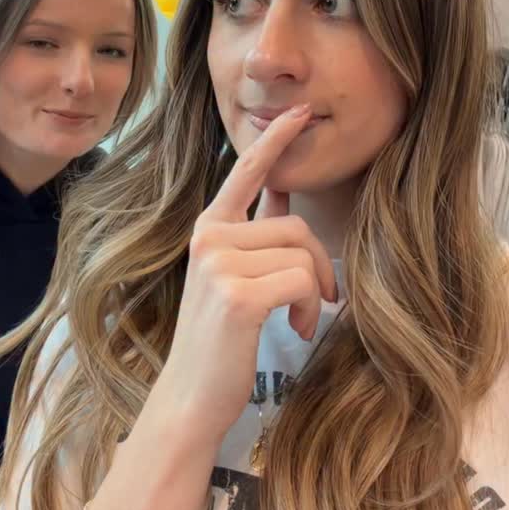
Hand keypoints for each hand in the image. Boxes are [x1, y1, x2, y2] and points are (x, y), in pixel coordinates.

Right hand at [155, 105, 335, 447]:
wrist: (191, 398)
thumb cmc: (219, 340)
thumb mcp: (233, 275)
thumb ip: (257, 231)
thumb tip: (285, 188)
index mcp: (209, 228)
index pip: (247, 171)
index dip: (276, 139)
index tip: (299, 111)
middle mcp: (209, 237)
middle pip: (295, 226)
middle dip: (318, 265)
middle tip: (316, 301)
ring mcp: (219, 263)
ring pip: (302, 254)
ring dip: (315, 293)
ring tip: (298, 320)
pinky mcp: (236, 294)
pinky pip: (301, 281)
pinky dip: (310, 309)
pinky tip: (295, 329)